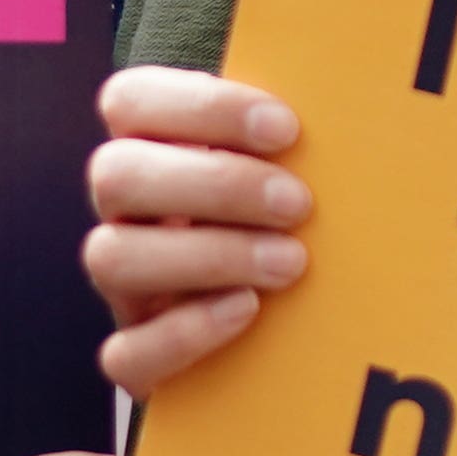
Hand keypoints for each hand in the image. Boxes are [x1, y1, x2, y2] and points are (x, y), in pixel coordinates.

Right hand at [84, 68, 307, 396]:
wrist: (284, 333)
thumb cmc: (286, 222)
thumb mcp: (284, 170)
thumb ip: (287, 139)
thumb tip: (345, 99)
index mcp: (149, 148)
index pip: (129, 99)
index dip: (201, 107)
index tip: (286, 128)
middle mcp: (124, 213)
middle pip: (115, 174)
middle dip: (216, 183)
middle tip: (298, 203)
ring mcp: (124, 286)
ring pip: (111, 257)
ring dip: (209, 255)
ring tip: (290, 262)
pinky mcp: (136, 356)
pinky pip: (124, 352)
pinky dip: (185, 332)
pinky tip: (247, 311)